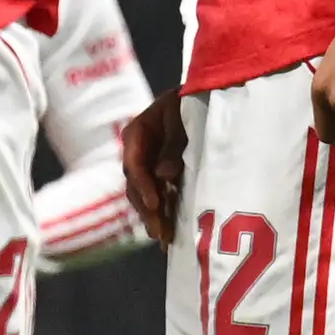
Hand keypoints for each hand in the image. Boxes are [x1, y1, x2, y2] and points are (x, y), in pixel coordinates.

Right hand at [119, 91, 187, 247]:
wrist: (201, 96)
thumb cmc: (190, 100)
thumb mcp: (181, 115)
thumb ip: (174, 143)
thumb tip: (165, 175)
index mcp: (136, 134)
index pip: (134, 164)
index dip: (143, 186)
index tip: (155, 204)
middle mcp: (137, 153)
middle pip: (136, 185)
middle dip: (148, 210)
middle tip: (160, 232)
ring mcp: (147, 165)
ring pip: (144, 195)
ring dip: (154, 216)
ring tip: (164, 238)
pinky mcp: (160, 175)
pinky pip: (157, 196)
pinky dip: (163, 213)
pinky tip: (169, 233)